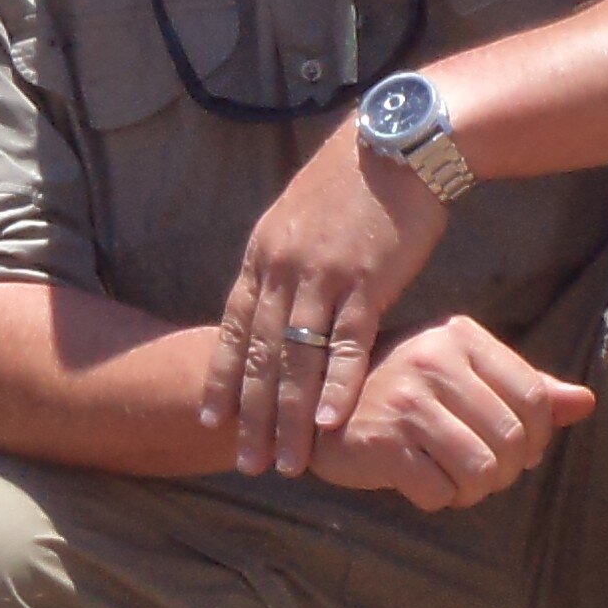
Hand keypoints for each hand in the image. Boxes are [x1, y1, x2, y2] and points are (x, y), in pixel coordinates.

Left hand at [202, 117, 454, 476]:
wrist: (397, 143)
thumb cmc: (353, 182)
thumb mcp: (299, 217)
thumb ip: (284, 260)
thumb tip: (274, 294)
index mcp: (262, 256)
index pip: (232, 330)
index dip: (222, 378)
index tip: (211, 420)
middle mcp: (281, 271)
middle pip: (258, 357)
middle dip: (250, 416)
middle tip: (245, 464)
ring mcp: (320, 277)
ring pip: (295, 361)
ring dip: (288, 417)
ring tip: (286, 462)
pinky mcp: (365, 281)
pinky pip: (345, 344)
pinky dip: (336, 386)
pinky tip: (328, 422)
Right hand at [305, 317, 594, 512]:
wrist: (314, 407)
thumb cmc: (401, 392)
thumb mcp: (462, 375)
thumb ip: (524, 387)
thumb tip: (586, 403)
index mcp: (459, 337)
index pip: (535, 397)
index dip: (538, 437)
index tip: (519, 451)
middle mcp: (434, 362)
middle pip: (511, 439)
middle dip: (507, 470)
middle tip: (485, 473)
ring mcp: (406, 402)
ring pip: (482, 469)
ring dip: (476, 490)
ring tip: (458, 481)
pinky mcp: (381, 442)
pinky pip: (440, 491)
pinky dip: (441, 499)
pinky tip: (424, 484)